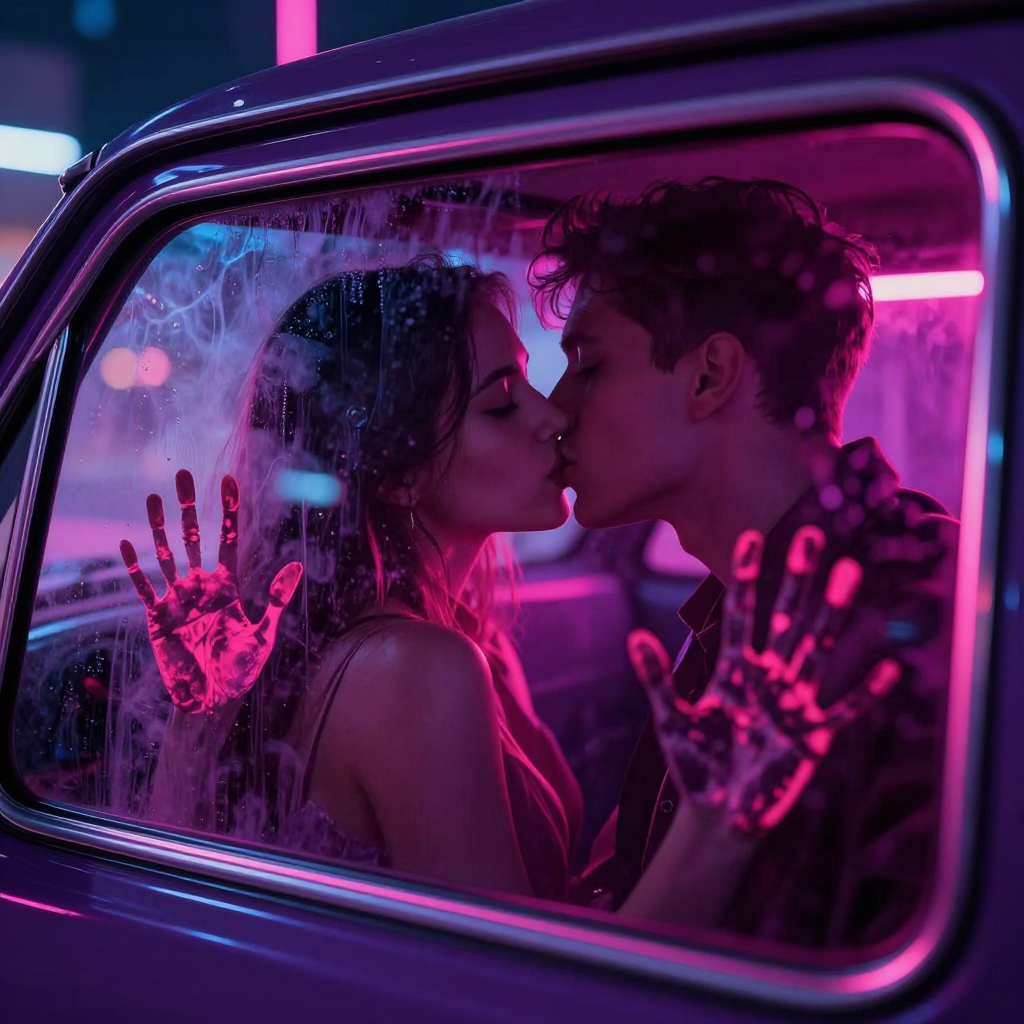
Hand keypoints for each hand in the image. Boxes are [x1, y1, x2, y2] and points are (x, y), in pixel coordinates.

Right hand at [120, 469, 302, 713]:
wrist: (213, 700)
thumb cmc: (241, 670)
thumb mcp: (264, 633)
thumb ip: (276, 599)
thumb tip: (298, 566)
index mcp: (228, 586)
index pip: (228, 538)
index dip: (228, 510)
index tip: (229, 480)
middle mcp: (201, 586)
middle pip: (194, 537)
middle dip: (188, 507)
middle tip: (182, 474)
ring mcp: (178, 599)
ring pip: (166, 554)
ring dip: (159, 527)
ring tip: (153, 497)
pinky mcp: (158, 617)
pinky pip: (144, 587)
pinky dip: (135, 567)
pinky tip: (126, 544)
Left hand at [628, 526, 900, 837]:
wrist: (720, 814)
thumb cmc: (696, 764)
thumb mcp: (672, 719)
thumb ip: (657, 679)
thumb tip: (634, 637)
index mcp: (736, 669)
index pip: (742, 612)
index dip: (747, 577)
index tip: (750, 537)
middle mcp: (769, 677)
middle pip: (787, 618)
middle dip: (799, 579)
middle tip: (812, 536)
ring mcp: (794, 703)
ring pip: (818, 648)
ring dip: (833, 613)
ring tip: (849, 573)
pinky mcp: (814, 736)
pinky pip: (845, 710)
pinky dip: (865, 692)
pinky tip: (886, 667)